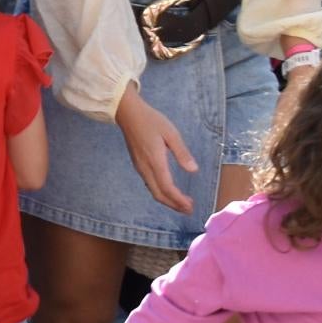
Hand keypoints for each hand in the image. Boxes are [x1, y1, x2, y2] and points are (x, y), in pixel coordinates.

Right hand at [115, 88, 200, 213]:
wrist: (127, 113)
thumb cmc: (151, 120)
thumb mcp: (171, 133)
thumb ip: (182, 152)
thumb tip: (193, 170)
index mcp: (155, 160)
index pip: (167, 187)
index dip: (178, 200)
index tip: (190, 206)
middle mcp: (145, 167)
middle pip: (158, 194)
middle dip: (174, 205)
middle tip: (189, 210)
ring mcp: (140, 166)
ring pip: (153, 190)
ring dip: (167, 200)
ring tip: (182, 203)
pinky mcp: (138, 164)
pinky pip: (149, 184)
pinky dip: (161, 192)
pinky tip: (168, 190)